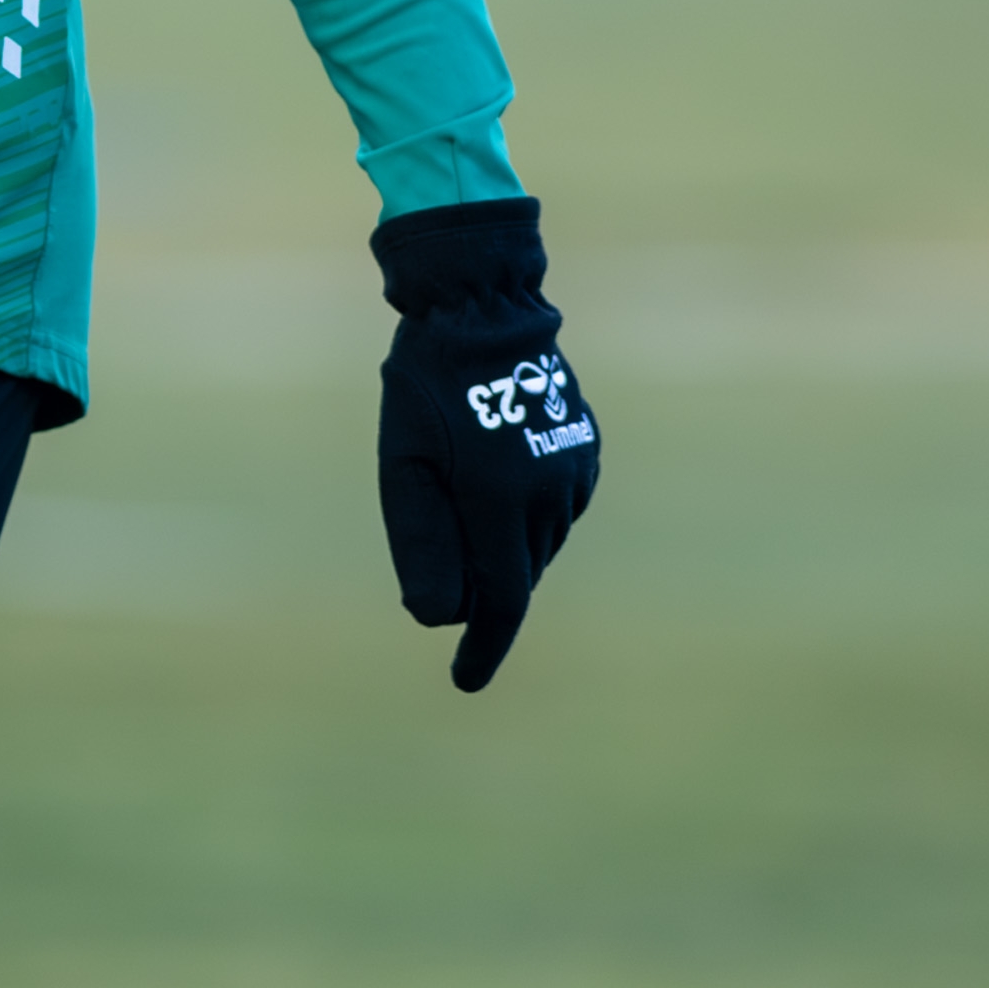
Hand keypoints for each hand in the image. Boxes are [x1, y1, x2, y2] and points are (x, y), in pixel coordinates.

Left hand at [372, 198, 598, 691]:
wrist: (482, 306)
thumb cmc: (427, 384)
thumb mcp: (404, 462)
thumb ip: (421, 541)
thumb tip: (435, 618)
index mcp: (503, 501)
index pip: (503, 600)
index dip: (484, 647)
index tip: (462, 681)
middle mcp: (551, 495)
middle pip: (517, 571)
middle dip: (484, 587)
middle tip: (444, 576)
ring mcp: (575, 470)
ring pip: (539, 542)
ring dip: (506, 548)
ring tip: (463, 503)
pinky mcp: (584, 449)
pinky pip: (556, 507)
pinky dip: (526, 515)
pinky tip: (496, 478)